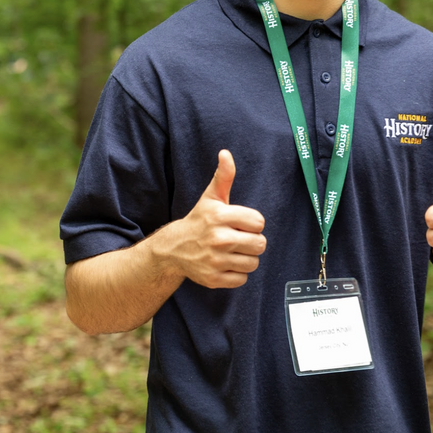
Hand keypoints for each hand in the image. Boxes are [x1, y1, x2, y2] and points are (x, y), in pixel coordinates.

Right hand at [159, 150, 265, 288]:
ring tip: (232, 252)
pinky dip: (237, 274)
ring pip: (253, 263)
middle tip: (238, 239)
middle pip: (260, 244)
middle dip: (252, 242)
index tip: (240, 224)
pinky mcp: (214, 278)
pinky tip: (225, 264)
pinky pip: (242, 279)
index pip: (259, 223)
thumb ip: (223, 176)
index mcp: (220, 216)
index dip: (252, 223)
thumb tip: (226, 154)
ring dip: (246, 258)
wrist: (173, 248)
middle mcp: (218, 239)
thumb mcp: (211, 197)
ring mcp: (215, 260)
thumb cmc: (198, 221)